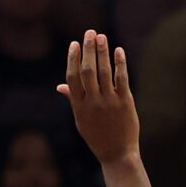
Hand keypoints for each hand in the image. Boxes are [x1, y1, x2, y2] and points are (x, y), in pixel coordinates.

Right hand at [60, 31, 139, 164]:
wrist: (117, 154)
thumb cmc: (97, 136)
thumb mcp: (81, 120)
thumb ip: (73, 100)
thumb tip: (60, 86)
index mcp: (79, 105)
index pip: (73, 76)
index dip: (73, 58)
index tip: (75, 43)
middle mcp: (92, 102)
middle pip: (87, 70)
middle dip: (88, 49)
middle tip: (90, 33)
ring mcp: (109, 102)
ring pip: (103, 72)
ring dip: (102, 52)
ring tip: (102, 37)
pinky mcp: (125, 103)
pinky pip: (121, 79)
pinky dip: (119, 63)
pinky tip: (118, 51)